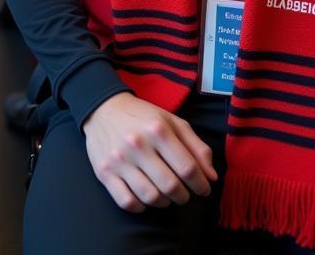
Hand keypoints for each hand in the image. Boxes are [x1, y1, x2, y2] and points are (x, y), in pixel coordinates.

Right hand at [82, 92, 216, 212]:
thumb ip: (196, 146)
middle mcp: (137, 144)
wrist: (103, 108)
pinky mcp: (104, 172)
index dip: (201, 184)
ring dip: (165, 202)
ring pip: (151, 197)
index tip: (203, 188)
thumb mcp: (172, 121)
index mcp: (158, 129)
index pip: (188, 168)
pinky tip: (145, 197)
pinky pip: (127, 202)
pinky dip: (141, 207)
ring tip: (165, 195)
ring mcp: (119, 160)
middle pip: (171, 186)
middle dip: (184, 196)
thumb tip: (211, 177)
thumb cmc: (143, 117)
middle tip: (184, 193)